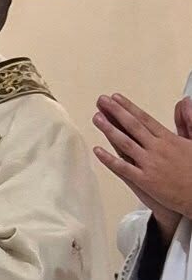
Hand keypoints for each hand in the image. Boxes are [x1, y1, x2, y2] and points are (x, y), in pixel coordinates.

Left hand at [93, 92, 191, 227]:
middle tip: (101, 100)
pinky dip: (109, 159)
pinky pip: (123, 168)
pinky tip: (97, 151)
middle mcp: (157, 148)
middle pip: (132, 126)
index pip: (144, 118)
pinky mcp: (145, 181)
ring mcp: (150, 164)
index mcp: (169, 139)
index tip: (116, 98)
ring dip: (109, 129)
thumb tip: (184, 101)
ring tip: (96, 118)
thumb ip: (187, 121)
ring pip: (125, 143)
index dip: (128, 107)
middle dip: (115, 111)